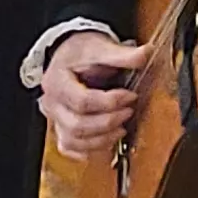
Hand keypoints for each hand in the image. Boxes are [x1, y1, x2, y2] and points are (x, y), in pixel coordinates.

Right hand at [41, 32, 150, 159]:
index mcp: (57, 82)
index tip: (129, 96)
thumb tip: (146, 53)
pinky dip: (87, 149)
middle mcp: (52, 103)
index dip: (109, 102)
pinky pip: (69, 147)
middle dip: (108, 122)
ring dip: (101, 139)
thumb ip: (122, 55)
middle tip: (128, 112)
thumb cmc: (80, 53)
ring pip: (73, 140)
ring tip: (121, 128)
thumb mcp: (100, 48)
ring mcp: (55, 118)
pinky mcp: (61, 127)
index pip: (82, 101)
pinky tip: (104, 142)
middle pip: (77, 125)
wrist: (67, 55)